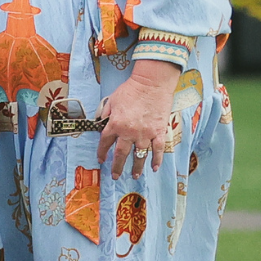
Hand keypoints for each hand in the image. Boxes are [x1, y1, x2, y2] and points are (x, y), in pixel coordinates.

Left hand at [97, 62, 179, 179]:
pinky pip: (158, 150)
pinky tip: (154, 167)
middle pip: (121, 154)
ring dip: (137, 167)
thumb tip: (102, 123)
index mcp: (115, 124)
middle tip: (115, 176)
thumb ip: (106, 113)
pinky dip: (157, 159)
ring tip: (134, 175)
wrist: (151, 84)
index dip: (102, 152)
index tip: (101, 160)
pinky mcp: (159, 132)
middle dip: (117, 166)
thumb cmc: (130, 90)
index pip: (105, 142)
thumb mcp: (111, 100)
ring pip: (140, 155)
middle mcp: (129, 132)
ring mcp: (145, 134)